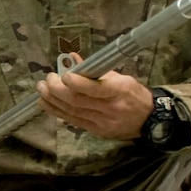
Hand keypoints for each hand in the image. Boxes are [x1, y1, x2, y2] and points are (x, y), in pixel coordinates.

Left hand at [37, 61, 153, 141]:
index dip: (77, 83)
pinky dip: (57, 111)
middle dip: (58, 90)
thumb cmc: (134, 94)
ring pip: (72, 112)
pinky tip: (47, 103)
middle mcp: (110, 108)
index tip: (64, 75)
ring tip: (42, 89)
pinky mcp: (96, 131)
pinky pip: (73, 120)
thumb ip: (96, 70)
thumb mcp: (121, 77)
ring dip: (53, 100)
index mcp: (120, 91)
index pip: (96, 89)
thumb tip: (72, 59)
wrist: (148, 120)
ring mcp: (102, 122)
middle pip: (78, 101)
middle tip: (47, 80)